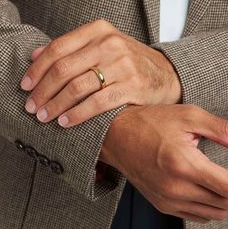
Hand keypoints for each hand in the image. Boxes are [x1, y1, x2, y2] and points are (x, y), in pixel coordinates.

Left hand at [20, 19, 180, 126]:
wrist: (165, 74)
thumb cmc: (129, 62)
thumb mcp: (103, 46)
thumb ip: (72, 49)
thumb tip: (36, 55)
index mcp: (98, 32)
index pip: (57, 49)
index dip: (37, 70)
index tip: (25, 86)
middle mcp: (109, 45)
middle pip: (64, 69)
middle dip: (43, 91)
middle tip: (32, 106)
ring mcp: (122, 65)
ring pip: (77, 87)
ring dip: (56, 105)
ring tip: (44, 117)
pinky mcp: (131, 87)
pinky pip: (97, 103)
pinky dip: (77, 114)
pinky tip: (65, 122)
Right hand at [101, 104, 227, 222]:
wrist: (116, 134)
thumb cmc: (147, 124)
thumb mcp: (187, 116)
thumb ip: (221, 129)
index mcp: (184, 165)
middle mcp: (175, 188)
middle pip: (225, 204)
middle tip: (227, 175)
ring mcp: (166, 198)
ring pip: (212, 213)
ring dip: (224, 200)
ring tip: (222, 183)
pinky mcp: (160, 202)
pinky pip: (194, 215)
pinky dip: (209, 208)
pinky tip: (207, 192)